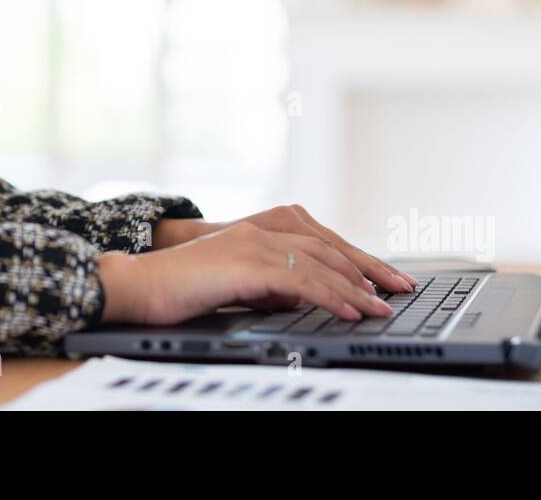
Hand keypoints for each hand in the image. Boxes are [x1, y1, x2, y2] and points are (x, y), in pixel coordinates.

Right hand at [98, 220, 408, 326]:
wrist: (139, 284)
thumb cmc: (181, 289)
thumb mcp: (235, 284)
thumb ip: (267, 285)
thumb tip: (299, 298)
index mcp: (262, 231)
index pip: (322, 244)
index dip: (356, 262)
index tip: (384, 280)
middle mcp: (263, 230)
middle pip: (331, 249)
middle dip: (370, 271)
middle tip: (401, 289)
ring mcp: (256, 243)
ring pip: (321, 264)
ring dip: (357, 288)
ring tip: (381, 308)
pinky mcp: (247, 263)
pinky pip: (301, 280)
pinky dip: (330, 296)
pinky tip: (349, 310)